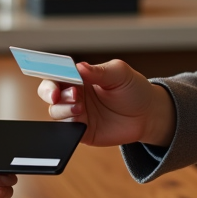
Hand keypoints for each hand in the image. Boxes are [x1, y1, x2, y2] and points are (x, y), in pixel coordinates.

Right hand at [37, 60, 175, 147]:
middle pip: (48, 91)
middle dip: (50, 92)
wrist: (147, 114)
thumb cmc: (133, 89)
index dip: (49, 71)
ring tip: (80, 108)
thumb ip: (99, 71)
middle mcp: (74, 93)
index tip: (51, 73)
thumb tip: (79, 66)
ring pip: (55, 111)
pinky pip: (66, 129)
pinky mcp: (81, 131)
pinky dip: (69, 125)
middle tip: (64, 94)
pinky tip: (80, 122)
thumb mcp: (120, 74)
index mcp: (80, 76)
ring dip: (63, 109)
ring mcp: (76, 113)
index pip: (57, 71)